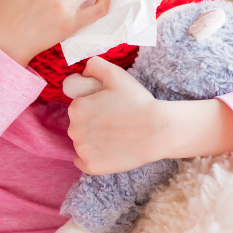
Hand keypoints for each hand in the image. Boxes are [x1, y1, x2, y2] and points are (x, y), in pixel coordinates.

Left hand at [67, 57, 232, 174]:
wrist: (158, 130)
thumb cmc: (138, 101)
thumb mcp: (116, 74)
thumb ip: (94, 65)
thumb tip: (81, 72)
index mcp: (76, 108)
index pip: (80, 108)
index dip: (96, 108)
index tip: (112, 110)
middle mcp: (74, 129)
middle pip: (79, 126)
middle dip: (93, 124)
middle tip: (116, 123)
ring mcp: (82, 150)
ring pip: (81, 144)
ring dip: (93, 141)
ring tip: (116, 137)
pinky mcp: (91, 167)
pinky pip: (83, 162)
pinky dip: (92, 158)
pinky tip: (108, 152)